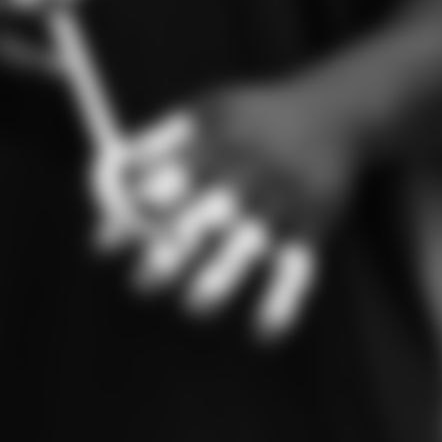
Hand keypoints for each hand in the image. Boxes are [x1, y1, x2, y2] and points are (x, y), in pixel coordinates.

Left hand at [89, 77, 363, 343]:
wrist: (338, 109)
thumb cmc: (255, 114)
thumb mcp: (209, 109)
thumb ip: (159, 139)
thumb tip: (107, 173)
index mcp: (217, 143)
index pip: (165, 183)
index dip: (130, 216)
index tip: (103, 244)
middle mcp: (249, 173)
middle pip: (202, 220)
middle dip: (166, 256)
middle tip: (140, 283)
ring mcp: (283, 202)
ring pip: (247, 249)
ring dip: (217, 282)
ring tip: (192, 305)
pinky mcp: (315, 226)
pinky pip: (300, 270)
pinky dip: (283, 303)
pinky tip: (262, 332)